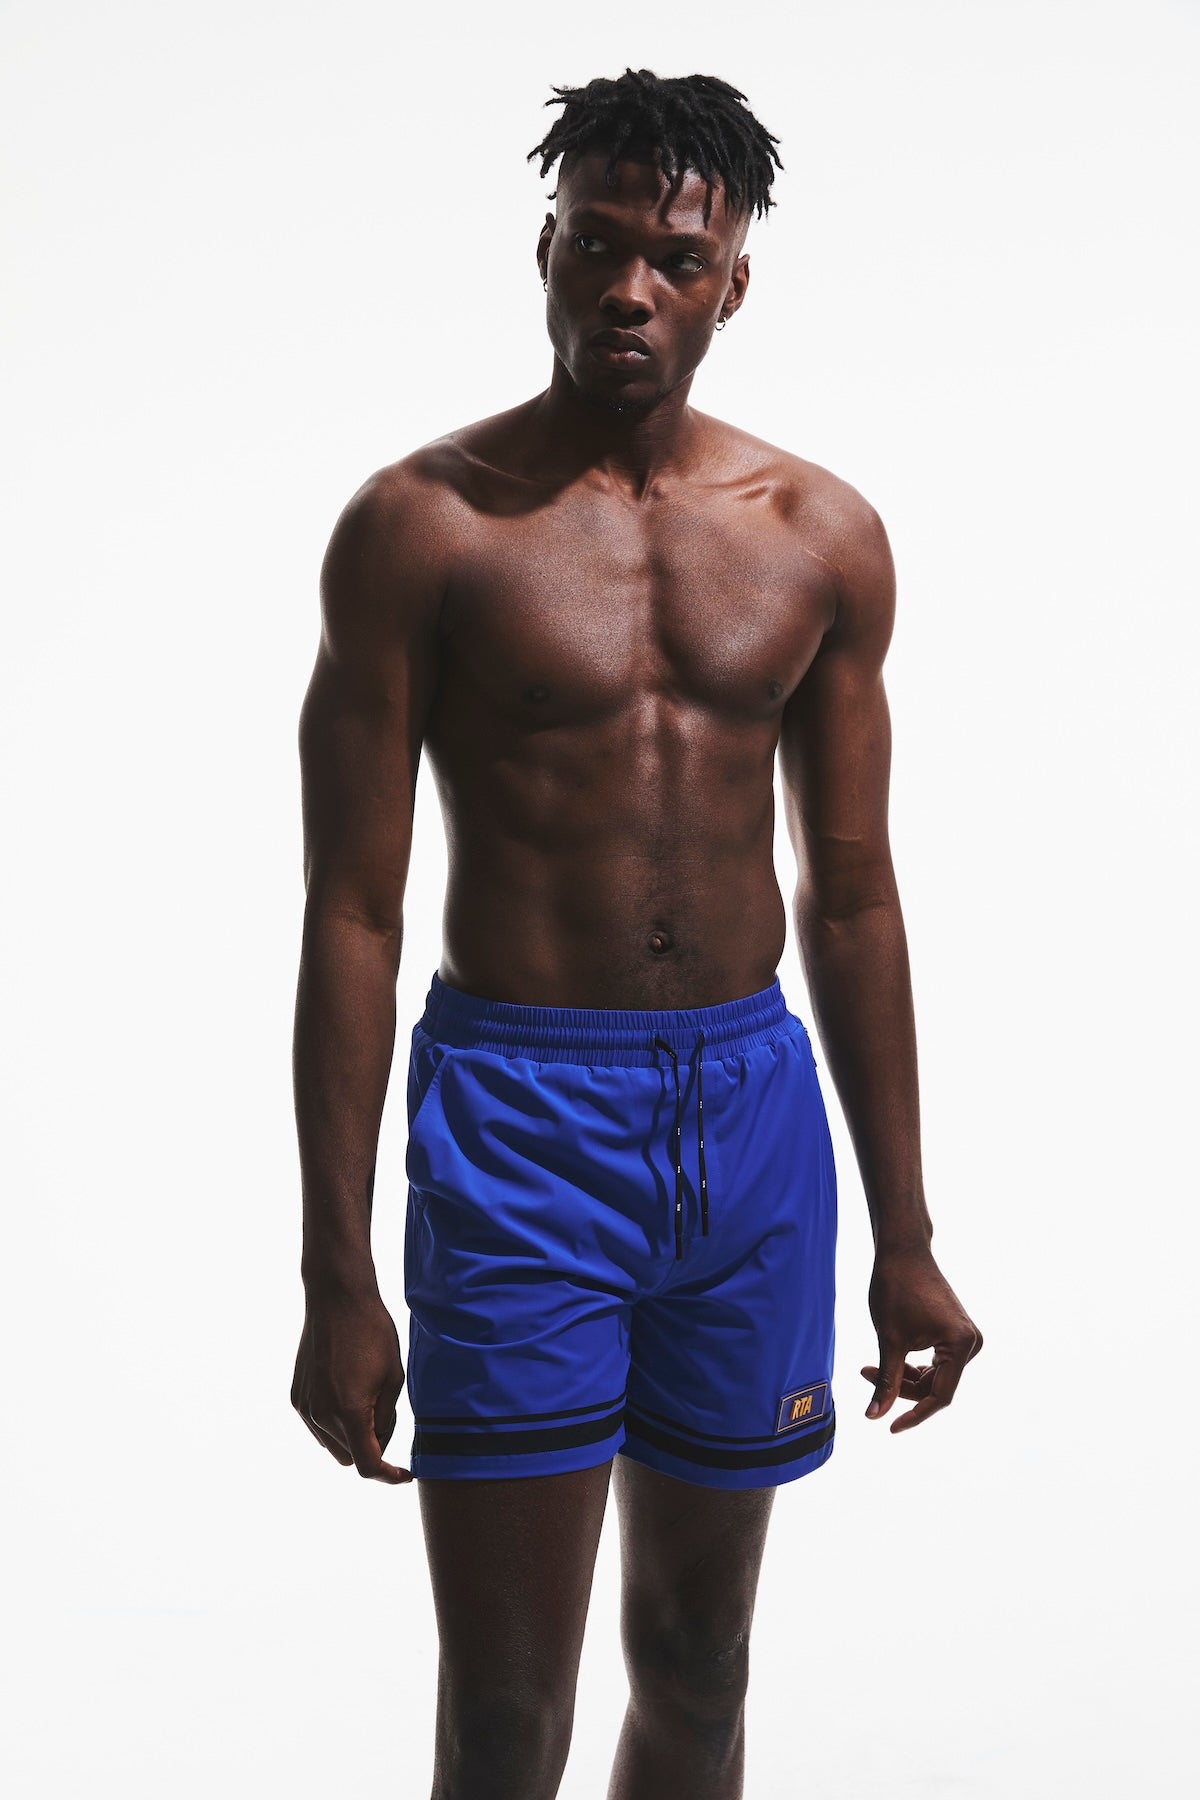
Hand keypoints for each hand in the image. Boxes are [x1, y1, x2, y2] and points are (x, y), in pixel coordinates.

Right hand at [291, 1289, 412, 1482]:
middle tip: (386, 1414)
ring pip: (332, 1444)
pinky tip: (348, 1390)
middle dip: (371, 1447)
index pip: (368, 1464)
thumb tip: (378, 1441)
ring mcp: (305, 1407)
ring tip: (367, 1396)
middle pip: (350, 1457)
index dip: (388, 1475)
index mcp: (349, 1412)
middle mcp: (321, 1415)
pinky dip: (335, 1421)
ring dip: (352, 1435)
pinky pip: (318, 1426)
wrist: (337, 1299)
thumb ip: (386, 1418)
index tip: (404, 1475)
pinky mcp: (297, 1396)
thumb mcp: (394, 1377)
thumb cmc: (372, 1333)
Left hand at [861, 1244, 982, 1432]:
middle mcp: (971, 1342)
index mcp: (961, 1345)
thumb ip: (886, 1382)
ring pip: (935, 1376)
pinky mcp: (956, 1332)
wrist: (902, 1251)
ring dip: (905, 1377)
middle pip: (937, 1387)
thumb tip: (874, 1417)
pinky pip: (938, 1363)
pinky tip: (892, 1360)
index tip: (889, 1428)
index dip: (914, 1414)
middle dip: (902, 1388)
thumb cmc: (895, 1289)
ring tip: (872, 1366)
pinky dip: (914, 1366)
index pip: (939, 1396)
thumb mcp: (889, 1340)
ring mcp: (966, 1337)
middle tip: (866, 1374)